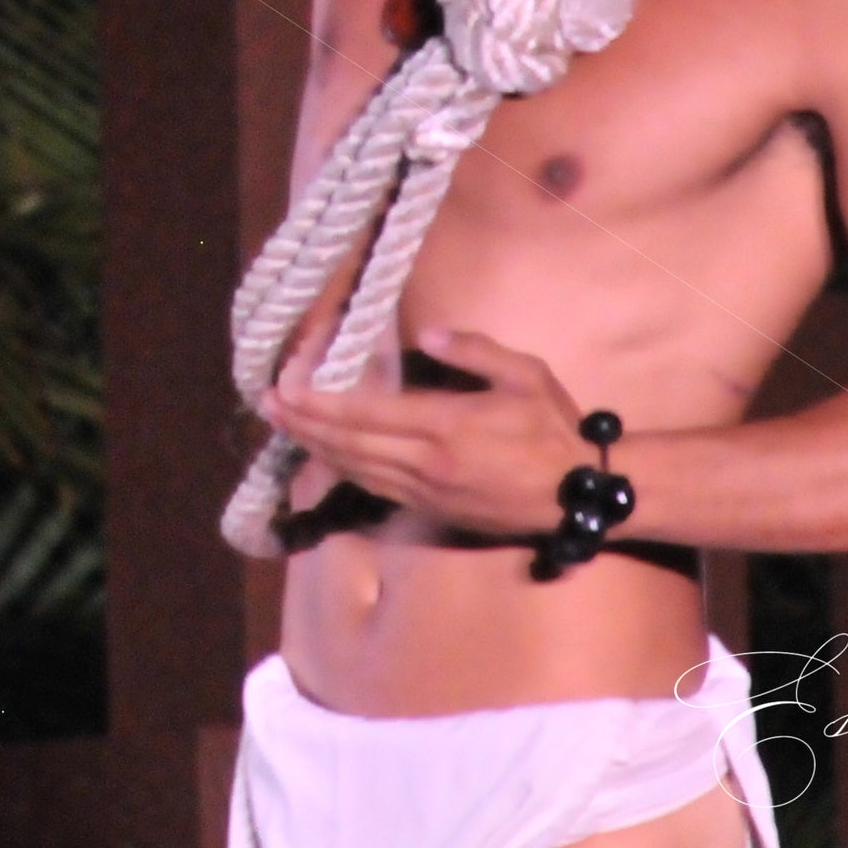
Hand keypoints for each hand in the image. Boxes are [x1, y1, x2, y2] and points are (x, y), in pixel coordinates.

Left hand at [262, 327, 597, 537]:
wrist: (581, 496)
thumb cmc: (553, 428)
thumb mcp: (524, 374)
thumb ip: (474, 350)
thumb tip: (428, 336)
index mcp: (446, 426)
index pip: (366, 414)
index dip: (321, 403)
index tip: (286, 388)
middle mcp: (428, 464)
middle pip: (350, 444)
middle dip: (303, 424)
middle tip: (266, 405)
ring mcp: (429, 493)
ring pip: (358, 470)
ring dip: (316, 448)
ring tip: (284, 426)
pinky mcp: (435, 512)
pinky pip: (377, 489)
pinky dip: (345, 470)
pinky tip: (328, 455)